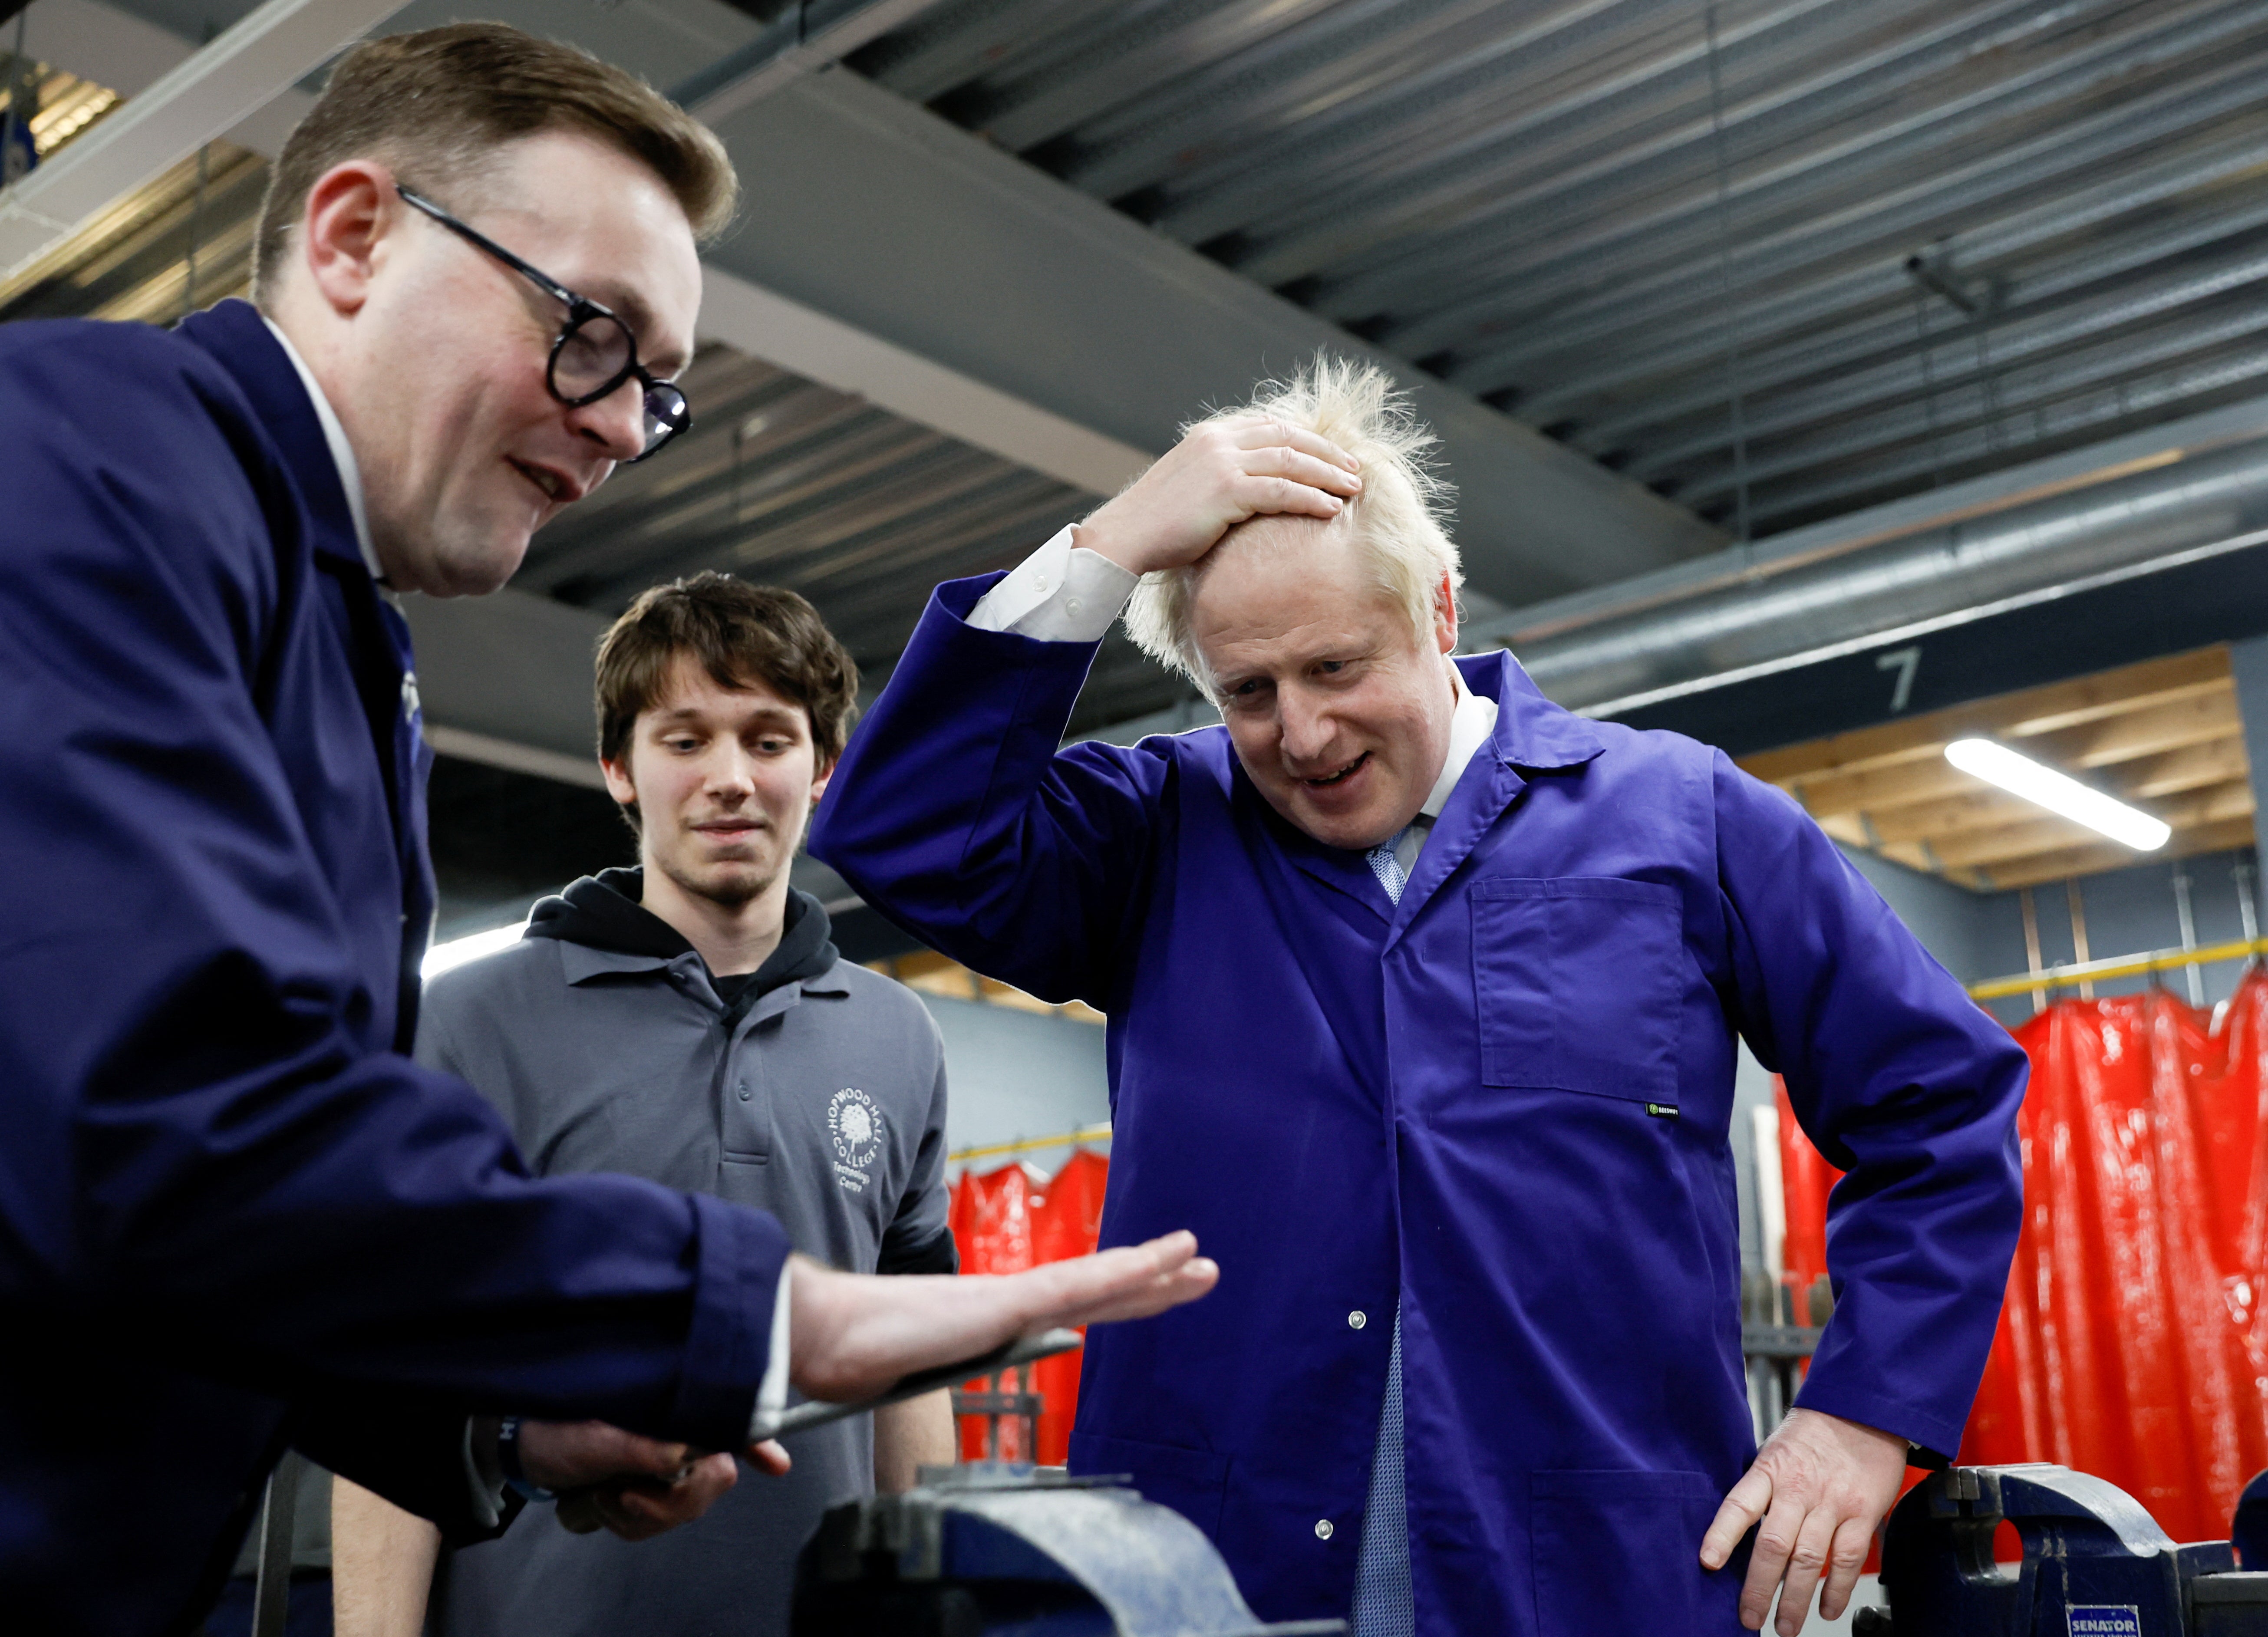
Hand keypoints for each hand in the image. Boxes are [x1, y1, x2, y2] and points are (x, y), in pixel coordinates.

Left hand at [516, 1419, 749, 1541]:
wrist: (520, 1447)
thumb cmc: (556, 1426)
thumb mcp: (597, 1437)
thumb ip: (644, 1447)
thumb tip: (683, 1455)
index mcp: (675, 1414)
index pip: (729, 1425)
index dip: (757, 1444)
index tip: (775, 1463)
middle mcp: (676, 1438)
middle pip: (712, 1482)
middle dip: (671, 1501)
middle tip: (627, 1494)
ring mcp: (660, 1467)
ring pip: (682, 1511)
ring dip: (639, 1515)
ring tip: (604, 1495)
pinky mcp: (642, 1491)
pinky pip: (651, 1526)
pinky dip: (625, 1523)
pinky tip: (603, 1503)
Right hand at [789, 1229, 1217, 1402]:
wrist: (819, 1337)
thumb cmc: (849, 1357)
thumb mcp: (902, 1379)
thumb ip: (913, 1381)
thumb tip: (847, 1422)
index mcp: (992, 1322)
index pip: (1071, 1307)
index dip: (1117, 1296)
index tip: (1155, 1288)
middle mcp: (1010, 1303)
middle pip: (1098, 1288)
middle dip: (1154, 1279)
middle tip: (1202, 1266)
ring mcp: (1010, 1299)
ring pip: (1098, 1280)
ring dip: (1153, 1268)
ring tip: (1198, 1256)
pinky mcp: (1005, 1303)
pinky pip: (1076, 1285)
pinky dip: (1121, 1271)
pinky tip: (1157, 1264)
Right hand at [1074, 419, 1360, 577]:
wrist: (1124, 536)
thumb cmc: (1156, 522)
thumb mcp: (1189, 484)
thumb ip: (1219, 474)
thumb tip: (1250, 489)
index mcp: (1210, 434)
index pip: (1270, 425)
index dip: (1306, 438)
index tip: (1331, 454)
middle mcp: (1218, 441)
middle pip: (1289, 438)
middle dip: (1327, 453)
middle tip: (1355, 468)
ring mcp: (1222, 462)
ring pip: (1291, 461)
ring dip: (1328, 474)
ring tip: (1354, 488)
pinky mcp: (1226, 490)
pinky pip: (1282, 491)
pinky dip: (1311, 498)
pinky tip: (1331, 509)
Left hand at [1699, 1408, 1909, 1634]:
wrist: (1862, 1410)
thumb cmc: (1814, 1433)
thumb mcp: (1776, 1450)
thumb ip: (1762, 1489)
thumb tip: (1740, 1532)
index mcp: (1770, 1469)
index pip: (1739, 1504)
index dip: (1722, 1535)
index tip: (1707, 1561)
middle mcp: (1799, 1488)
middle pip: (1774, 1544)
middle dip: (1759, 1587)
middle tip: (1748, 1618)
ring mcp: (1832, 1502)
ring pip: (1809, 1559)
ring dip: (1795, 1599)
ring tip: (1785, 1626)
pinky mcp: (1863, 1513)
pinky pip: (1848, 1558)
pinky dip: (1837, 1589)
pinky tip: (1826, 1609)